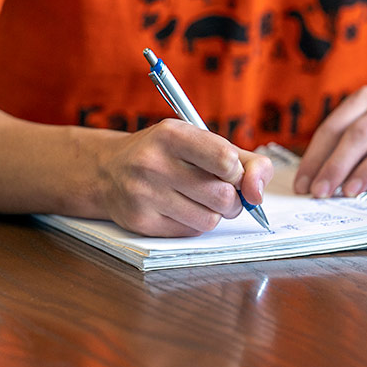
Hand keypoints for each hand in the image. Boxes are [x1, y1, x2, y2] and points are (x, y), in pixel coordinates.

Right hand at [98, 119, 272, 236]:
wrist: (108, 170)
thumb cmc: (165, 153)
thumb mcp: (199, 140)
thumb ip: (244, 160)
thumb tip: (258, 193)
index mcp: (172, 134)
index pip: (226, 160)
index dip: (238, 172)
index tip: (231, 172)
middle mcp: (153, 163)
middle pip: (223, 196)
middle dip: (232, 198)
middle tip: (221, 190)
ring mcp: (143, 194)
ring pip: (210, 219)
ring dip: (214, 213)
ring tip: (199, 199)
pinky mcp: (140, 222)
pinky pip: (191, 232)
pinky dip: (195, 223)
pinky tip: (180, 208)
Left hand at [294, 85, 366, 199]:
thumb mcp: (365, 126)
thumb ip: (341, 147)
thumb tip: (313, 181)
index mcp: (365, 99)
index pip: (333, 128)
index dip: (315, 157)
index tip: (302, 184)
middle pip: (358, 135)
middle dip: (335, 166)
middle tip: (319, 192)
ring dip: (365, 172)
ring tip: (347, 193)